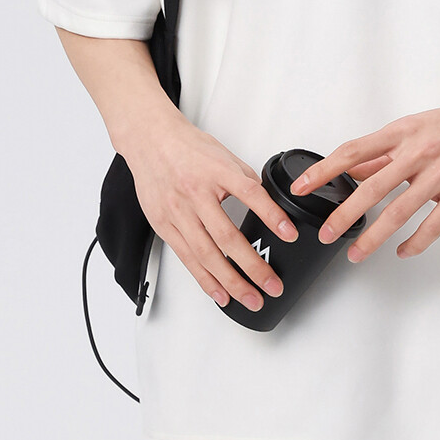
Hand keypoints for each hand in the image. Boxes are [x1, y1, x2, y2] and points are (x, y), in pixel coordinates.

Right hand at [117, 116, 300, 312]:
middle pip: (228, 237)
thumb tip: (266, 205)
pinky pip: (187, 258)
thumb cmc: (188, 147)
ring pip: (207, 255)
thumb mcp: (223, 155)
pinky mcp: (163, 226)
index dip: (272, 216)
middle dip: (253, 266)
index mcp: (216, 172)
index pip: (250, 194)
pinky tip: (220, 293)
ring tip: (250, 298)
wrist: (150, 141)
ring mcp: (178, 212)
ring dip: (231, 282)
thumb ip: (244, 180)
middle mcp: (196, 194)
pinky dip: (205, 279)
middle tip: (272, 285)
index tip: (289, 234)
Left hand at [288, 94, 439, 262]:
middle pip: (372, 188)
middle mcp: (419, 152)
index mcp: (403, 133)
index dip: (325, 170)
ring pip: (400, 212)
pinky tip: (401, 252)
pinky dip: (415, 243)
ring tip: (355, 254)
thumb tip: (353, 170)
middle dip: (344, 215)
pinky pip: (433, 225)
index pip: (354, 152)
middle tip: (325, 234)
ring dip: (374, 237)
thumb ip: (385, 151)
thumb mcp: (416, 128)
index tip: (301, 187)